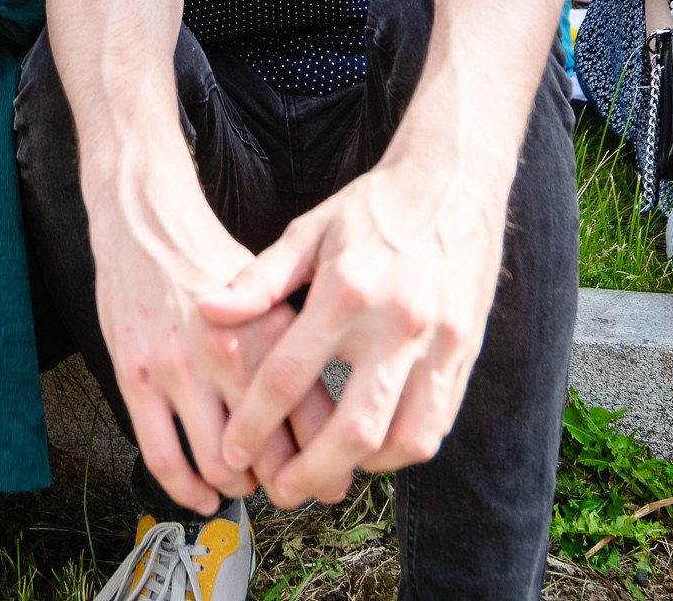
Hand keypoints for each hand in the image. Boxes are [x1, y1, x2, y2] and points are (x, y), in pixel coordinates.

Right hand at [89, 182, 315, 511]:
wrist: (145, 220)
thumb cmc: (211, 258)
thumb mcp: (272, 292)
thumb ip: (299, 349)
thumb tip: (333, 414)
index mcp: (273, 330)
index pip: (315, 421)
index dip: (327, 463)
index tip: (329, 479)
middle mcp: (230, 353)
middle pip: (270, 455)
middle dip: (285, 487)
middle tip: (289, 493)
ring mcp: (179, 369)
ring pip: (218, 465)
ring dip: (236, 489)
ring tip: (243, 485)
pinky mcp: (136, 378)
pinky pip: (164, 458)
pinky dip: (186, 491)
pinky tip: (200, 496)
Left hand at [203, 158, 494, 506]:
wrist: (453, 181)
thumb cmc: (374, 207)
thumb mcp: (309, 231)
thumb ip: (259, 280)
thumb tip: (207, 311)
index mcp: (345, 292)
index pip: (290, 376)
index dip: (256, 424)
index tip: (234, 453)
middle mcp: (394, 323)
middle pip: (352, 429)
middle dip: (310, 472)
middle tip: (283, 491)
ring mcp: (437, 341)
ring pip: (403, 438)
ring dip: (361, 467)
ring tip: (329, 468)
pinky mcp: (465, 350)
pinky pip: (437, 423)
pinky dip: (403, 448)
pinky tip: (375, 446)